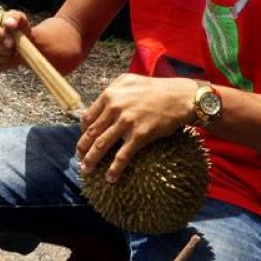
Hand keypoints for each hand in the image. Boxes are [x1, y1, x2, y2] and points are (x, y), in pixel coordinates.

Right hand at [0, 10, 31, 72]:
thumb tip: (9, 23)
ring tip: (13, 54)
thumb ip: (15, 18)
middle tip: (14, 49)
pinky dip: (3, 65)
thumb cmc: (17, 29)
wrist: (17, 42)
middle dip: (4, 49)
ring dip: (5, 58)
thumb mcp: (20, 19)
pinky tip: (8, 59)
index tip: (11, 42)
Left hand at [77, 74, 195, 181]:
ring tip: (87, 171)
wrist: (181, 96)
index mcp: (109, 95)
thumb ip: (112, 92)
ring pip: (101, 145)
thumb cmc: (155, 89)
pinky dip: (115, 168)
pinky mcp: (140, 134)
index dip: (82, 133)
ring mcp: (126, 121)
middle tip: (80, 160)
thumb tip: (100, 105)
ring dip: (91, 160)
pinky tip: (110, 178)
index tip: (84, 142)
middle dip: (82, 149)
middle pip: (90, 133)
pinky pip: (123, 155)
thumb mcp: (128, 82)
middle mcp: (115, 107)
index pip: (87, 118)